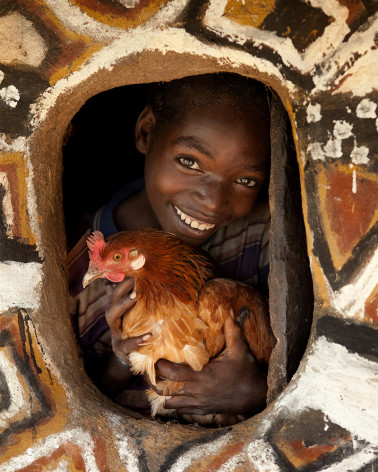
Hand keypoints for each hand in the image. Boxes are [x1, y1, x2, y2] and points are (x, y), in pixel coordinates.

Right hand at [105, 277, 149, 363]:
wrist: (133, 360)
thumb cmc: (142, 334)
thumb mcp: (146, 319)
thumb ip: (152, 306)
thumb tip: (170, 285)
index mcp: (121, 312)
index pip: (118, 293)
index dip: (124, 282)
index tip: (135, 271)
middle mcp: (115, 320)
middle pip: (112, 298)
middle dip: (121, 290)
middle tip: (135, 281)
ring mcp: (116, 335)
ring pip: (111, 317)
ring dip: (122, 305)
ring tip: (135, 297)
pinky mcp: (121, 350)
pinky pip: (126, 344)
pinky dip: (136, 340)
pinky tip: (148, 336)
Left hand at [147, 316, 267, 415]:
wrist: (256, 395)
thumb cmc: (246, 372)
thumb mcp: (240, 350)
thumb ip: (232, 331)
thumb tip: (227, 312)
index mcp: (202, 376)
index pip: (172, 373)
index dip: (160, 366)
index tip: (155, 358)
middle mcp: (197, 391)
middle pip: (166, 390)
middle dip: (156, 381)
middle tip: (151, 371)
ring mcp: (199, 403)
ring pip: (172, 404)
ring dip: (164, 395)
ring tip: (160, 383)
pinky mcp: (204, 410)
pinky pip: (183, 411)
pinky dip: (176, 405)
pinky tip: (175, 396)